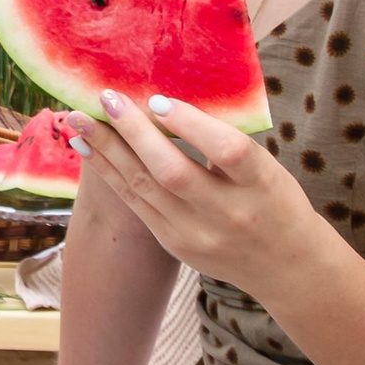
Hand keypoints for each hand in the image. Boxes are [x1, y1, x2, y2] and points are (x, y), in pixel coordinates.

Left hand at [67, 91, 317, 300]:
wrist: (286, 266)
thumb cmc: (275, 200)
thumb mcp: (266, 169)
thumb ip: (226, 142)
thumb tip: (169, 100)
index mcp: (261, 185)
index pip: (228, 151)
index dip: (192, 125)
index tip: (159, 100)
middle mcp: (229, 213)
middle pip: (174, 172)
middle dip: (133, 132)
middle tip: (105, 98)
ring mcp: (198, 234)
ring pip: (144, 187)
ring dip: (107, 150)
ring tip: (78, 120)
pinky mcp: (174, 244)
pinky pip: (135, 204)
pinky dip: (110, 173)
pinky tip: (89, 150)